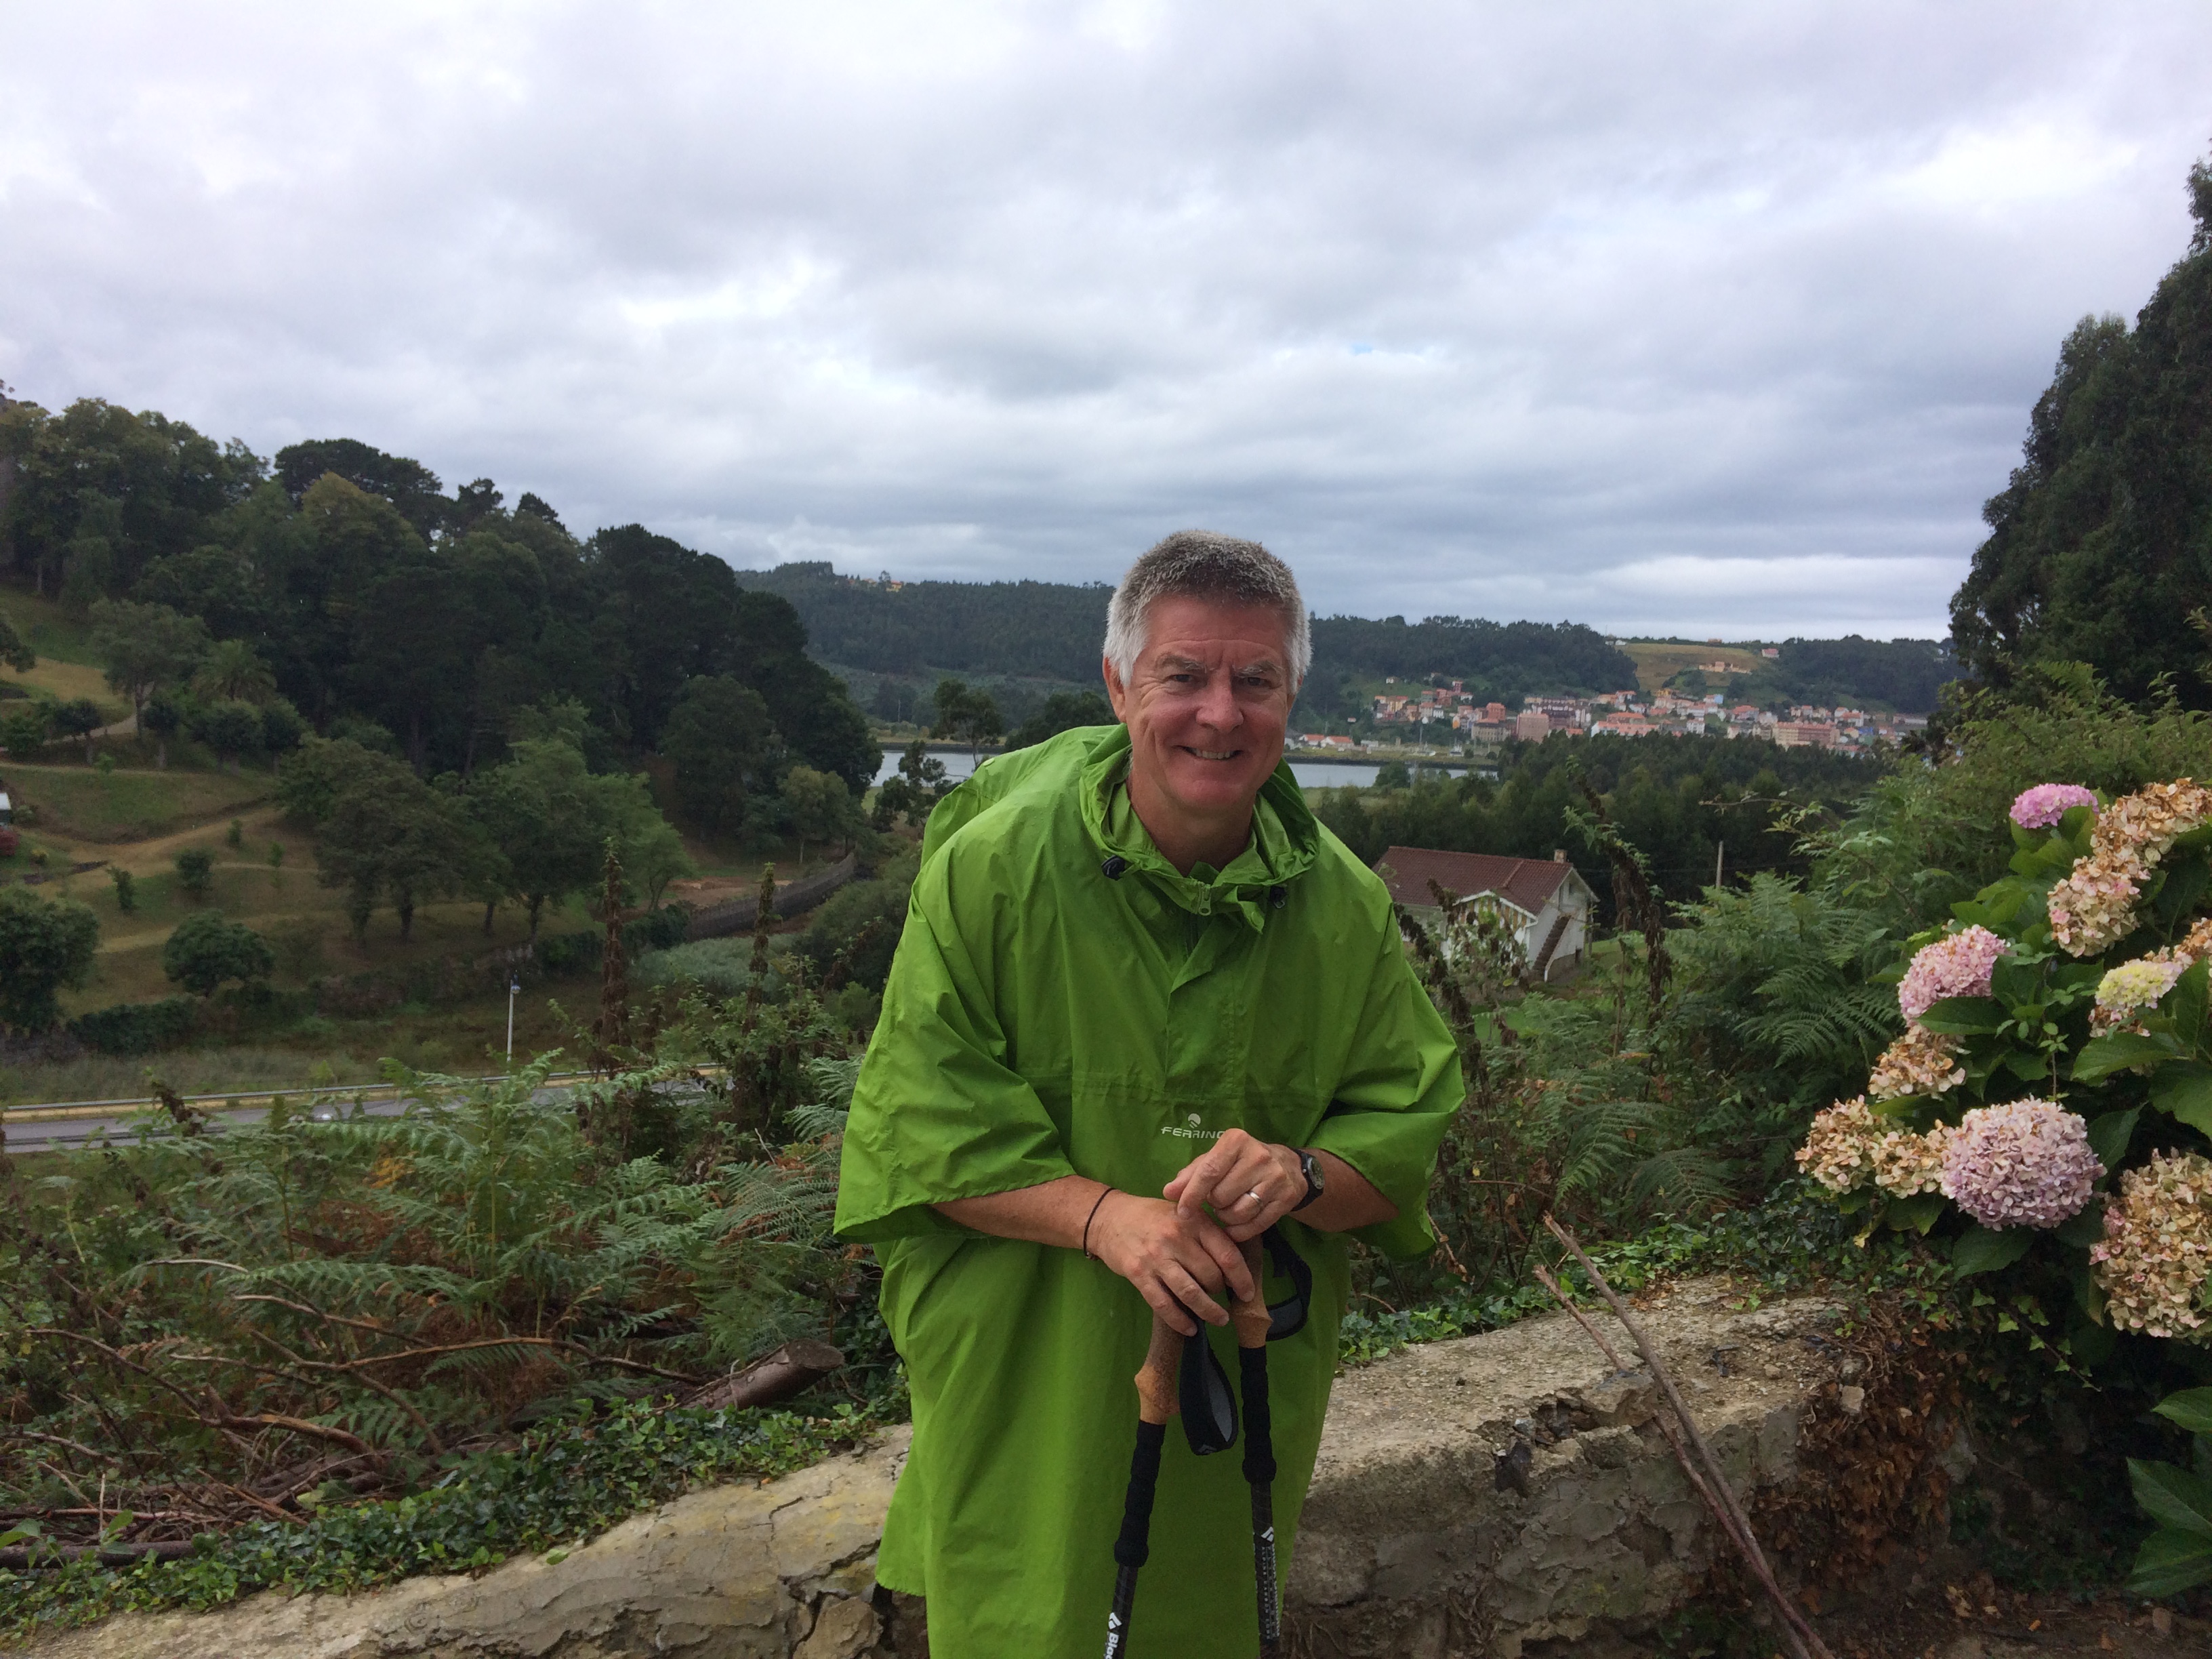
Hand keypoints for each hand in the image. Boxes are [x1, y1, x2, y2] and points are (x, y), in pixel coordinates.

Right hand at [1088, 1192, 1253, 1335]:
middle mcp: (1176, 1238)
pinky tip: (1189, 1329)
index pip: (1227, 1253)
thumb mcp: (1183, 1212)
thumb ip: (1207, 1232)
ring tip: (1219, 1319)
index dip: (1242, 1277)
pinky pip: (1163, 1304)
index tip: (1248, 1293)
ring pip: (1190, 1293)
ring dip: (1208, 1311)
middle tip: (1224, 1299)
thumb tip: (1232, 1265)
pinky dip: (1179, 1320)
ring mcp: (1156, 1257)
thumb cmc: (1152, 1216)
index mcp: (1193, 1221)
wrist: (1109, 1217)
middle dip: (1221, 1292)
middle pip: (1210, 1275)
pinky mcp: (1138, 1274)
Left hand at [1162, 1129, 1302, 1243]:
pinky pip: (1254, 1225)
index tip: (1182, 1211)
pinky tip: (1238, 1222)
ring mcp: (1275, 1178)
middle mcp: (1258, 1156)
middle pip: (1221, 1196)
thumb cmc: (1241, 1161)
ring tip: (1229, 1207)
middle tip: (1218, 1198)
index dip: (1192, 1195)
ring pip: (1237, 1213)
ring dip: (1226, 1217)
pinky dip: (1240, 1230)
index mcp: (1236, 1141)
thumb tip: (1168, 1192)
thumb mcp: (1216, 1159)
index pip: (1208, 1172)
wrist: (1289, 1166)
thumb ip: (1190, 1174)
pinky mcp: (1286, 1198)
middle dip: (1213, 1203)